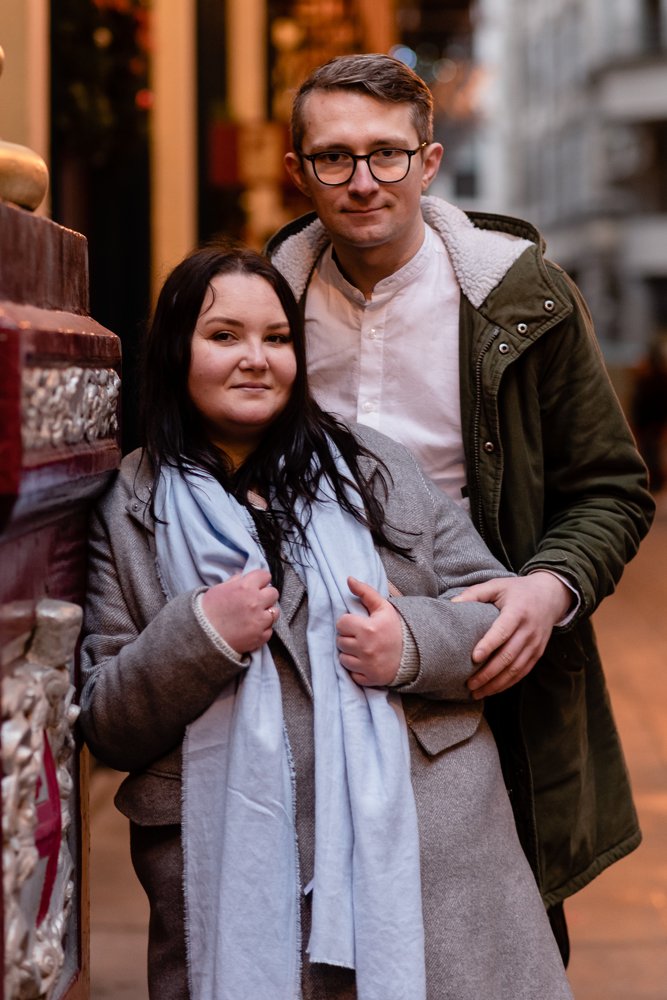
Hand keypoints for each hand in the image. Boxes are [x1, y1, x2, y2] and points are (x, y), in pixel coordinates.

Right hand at [200, 569, 279, 652]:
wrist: (201, 637)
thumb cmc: (207, 611)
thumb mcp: (218, 589)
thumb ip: (235, 581)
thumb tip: (244, 574)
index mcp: (245, 587)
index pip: (265, 576)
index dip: (260, 580)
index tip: (257, 585)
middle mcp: (255, 602)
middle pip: (274, 593)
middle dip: (266, 595)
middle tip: (256, 601)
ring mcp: (260, 620)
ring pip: (275, 612)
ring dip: (267, 612)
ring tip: (255, 616)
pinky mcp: (260, 636)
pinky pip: (270, 629)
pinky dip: (263, 629)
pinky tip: (251, 628)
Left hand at [335, 576, 402, 686]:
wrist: (416, 653)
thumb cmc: (397, 628)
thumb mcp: (384, 608)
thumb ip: (365, 592)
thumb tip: (349, 579)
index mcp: (368, 629)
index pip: (341, 623)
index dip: (348, 622)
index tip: (358, 624)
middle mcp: (365, 648)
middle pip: (340, 642)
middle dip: (348, 638)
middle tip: (361, 636)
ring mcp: (367, 666)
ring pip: (343, 659)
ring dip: (350, 654)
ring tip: (363, 649)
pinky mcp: (370, 679)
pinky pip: (352, 674)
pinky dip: (357, 669)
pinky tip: (367, 662)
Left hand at [452, 573, 571, 698]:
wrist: (550, 596)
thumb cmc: (518, 591)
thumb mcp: (498, 585)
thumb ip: (476, 593)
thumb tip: (452, 603)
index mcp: (518, 611)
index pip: (503, 631)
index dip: (489, 645)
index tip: (474, 657)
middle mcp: (529, 630)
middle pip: (508, 656)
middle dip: (488, 673)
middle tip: (469, 683)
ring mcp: (535, 644)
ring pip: (515, 669)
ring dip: (496, 683)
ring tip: (476, 692)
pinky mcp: (537, 654)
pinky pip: (522, 672)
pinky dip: (507, 684)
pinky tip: (492, 690)